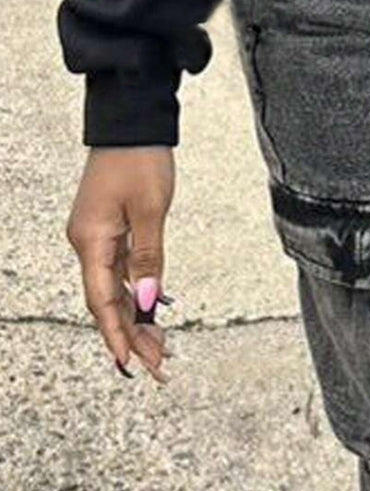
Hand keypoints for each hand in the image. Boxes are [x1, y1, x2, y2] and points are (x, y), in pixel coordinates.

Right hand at [66, 145, 175, 383]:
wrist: (130, 122)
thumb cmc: (140, 161)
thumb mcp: (151, 212)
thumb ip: (150, 259)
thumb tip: (150, 300)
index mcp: (91, 241)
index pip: (102, 301)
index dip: (116, 335)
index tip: (130, 364)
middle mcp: (87, 243)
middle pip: (108, 302)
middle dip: (132, 337)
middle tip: (159, 368)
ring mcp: (96, 238)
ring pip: (115, 290)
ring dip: (137, 320)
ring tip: (161, 350)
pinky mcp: (108, 232)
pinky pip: (120, 274)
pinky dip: (137, 296)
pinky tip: (154, 315)